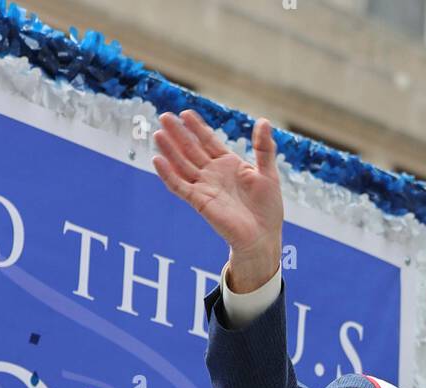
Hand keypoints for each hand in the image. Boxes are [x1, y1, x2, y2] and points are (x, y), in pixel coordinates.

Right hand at [151, 110, 283, 256]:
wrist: (263, 236)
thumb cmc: (268, 208)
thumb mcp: (268, 173)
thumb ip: (264, 148)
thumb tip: (264, 121)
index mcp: (228, 164)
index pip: (208, 141)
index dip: (197, 127)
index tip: (186, 113)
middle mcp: (213, 174)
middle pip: (191, 149)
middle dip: (178, 133)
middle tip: (164, 117)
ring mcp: (205, 187)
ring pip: (182, 165)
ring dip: (169, 150)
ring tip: (158, 134)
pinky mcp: (199, 202)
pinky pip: (179, 186)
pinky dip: (168, 174)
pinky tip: (157, 160)